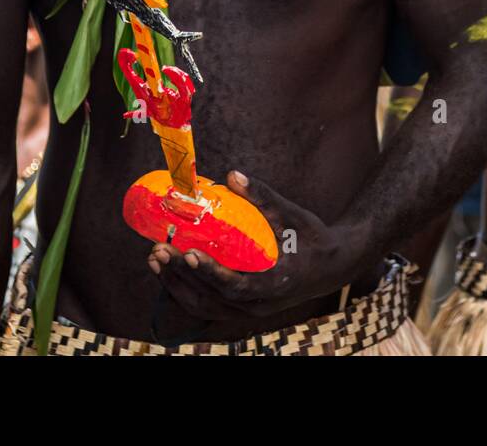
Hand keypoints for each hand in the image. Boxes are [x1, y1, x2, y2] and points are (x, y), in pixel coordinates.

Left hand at [146, 171, 369, 318]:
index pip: (237, 287)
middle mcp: (259, 305)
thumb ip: (264, 198)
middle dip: (181, 276)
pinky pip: (207, 306)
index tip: (189, 254)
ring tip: (155, 259)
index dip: (211, 273)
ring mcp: (248, 311)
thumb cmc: (314, 239)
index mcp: (275, 284)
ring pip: (204, 307)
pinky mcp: (241, 308)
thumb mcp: (294, 216)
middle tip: (159, 250)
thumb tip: (233, 175)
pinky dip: (185, 291)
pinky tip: (169, 271)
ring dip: (176, 285)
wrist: (331, 267)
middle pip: (211, 298)